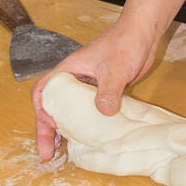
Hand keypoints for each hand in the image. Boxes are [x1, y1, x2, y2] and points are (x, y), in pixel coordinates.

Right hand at [31, 20, 158, 162]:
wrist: (144, 33)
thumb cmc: (126, 42)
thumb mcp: (116, 68)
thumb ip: (108, 89)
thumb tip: (102, 111)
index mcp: (70, 69)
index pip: (44, 90)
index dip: (42, 110)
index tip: (51, 126)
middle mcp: (75, 78)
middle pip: (53, 105)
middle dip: (47, 129)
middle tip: (46, 153)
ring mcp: (89, 85)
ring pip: (70, 110)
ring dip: (64, 129)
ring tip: (60, 152)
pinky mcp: (103, 90)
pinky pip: (88, 110)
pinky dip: (84, 125)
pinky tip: (88, 139)